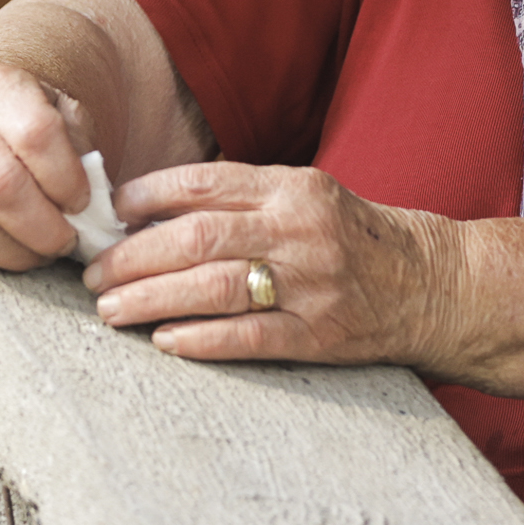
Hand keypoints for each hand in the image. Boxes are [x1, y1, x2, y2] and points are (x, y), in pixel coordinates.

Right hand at [0, 63, 96, 269]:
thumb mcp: (64, 116)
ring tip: (39, 252)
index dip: (65, 178)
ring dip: (13, 249)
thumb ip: (80, 149)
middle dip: (41, 226)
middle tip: (65, 242)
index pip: (35, 133)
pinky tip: (2, 247)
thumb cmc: (29, 125)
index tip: (83, 203)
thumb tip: (91, 203)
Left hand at [82, 163, 467, 369]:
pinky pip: (248, 339)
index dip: (147, 197)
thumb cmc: (352, 237)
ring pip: (214, 289)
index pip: (205, 183)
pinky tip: (164, 341)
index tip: (109, 213)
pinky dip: (200, 340)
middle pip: (198, 239)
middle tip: (93, 274)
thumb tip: (151, 209)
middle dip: (133, 258)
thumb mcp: (306, 195)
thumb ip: (242, 197)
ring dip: (151, 300)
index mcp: (293, 187)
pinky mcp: (319, 336)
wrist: (431, 284)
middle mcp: (301, 231)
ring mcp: (311, 285)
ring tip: (110, 311)